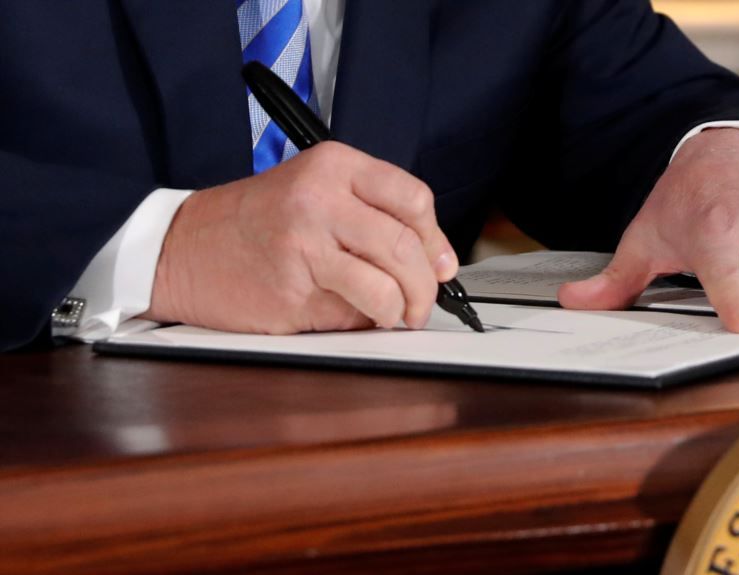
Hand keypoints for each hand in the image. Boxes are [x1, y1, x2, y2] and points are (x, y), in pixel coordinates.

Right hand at [143, 141, 457, 332]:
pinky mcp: (293, 292)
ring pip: (386, 288)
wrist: (181, 249)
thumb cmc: (254, 222)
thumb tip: (437, 263)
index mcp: (333, 166)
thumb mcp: (314, 192)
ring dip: (401, 311)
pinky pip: (351, 315)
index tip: (441, 265)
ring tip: (393, 314)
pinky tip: (350, 314)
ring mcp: (305, 246)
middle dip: (426, 287)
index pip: (414, 200)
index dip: (436, 240)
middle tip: (423, 303)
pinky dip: (362, 322)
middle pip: (406, 247)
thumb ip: (373, 217)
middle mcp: (320, 200)